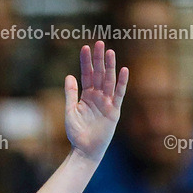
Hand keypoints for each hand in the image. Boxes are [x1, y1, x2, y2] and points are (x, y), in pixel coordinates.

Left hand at [64, 41, 128, 161]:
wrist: (85, 149)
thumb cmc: (76, 132)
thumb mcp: (70, 111)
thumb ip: (70, 94)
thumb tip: (69, 76)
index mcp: (87, 96)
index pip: (87, 74)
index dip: (86, 61)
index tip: (85, 47)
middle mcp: (98, 96)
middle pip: (99, 73)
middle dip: (99, 59)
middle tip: (99, 42)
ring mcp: (107, 102)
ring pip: (109, 80)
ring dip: (110, 66)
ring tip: (109, 52)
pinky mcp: (114, 111)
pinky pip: (119, 94)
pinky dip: (122, 82)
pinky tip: (123, 70)